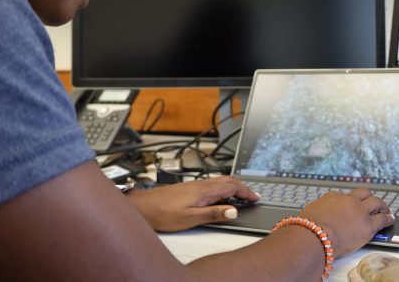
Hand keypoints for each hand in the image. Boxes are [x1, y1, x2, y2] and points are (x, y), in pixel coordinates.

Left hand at [126, 176, 259, 231]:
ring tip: (241, 197)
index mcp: (204, 191)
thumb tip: (233, 211)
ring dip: (233, 187)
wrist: (144, 207)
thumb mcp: (190, 218)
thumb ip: (213, 214)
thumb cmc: (163, 213)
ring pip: (220, 181)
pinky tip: (221, 197)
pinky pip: (212, 184)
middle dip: (243, 187)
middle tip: (252, 197)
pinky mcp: (190, 188)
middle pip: (228, 181)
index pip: (232, 187)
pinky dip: (223, 189)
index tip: (255, 199)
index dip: (246, 192)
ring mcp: (195, 185)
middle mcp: (201, 185)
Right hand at [299, 188, 393, 256]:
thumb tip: (315, 216)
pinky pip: (383, 219)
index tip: (352, 206)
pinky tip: (390, 219)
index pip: (345, 197)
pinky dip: (388, 218)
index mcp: (333, 197)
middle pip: (364, 194)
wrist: (315, 236)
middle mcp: (349, 200)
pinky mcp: (368, 225)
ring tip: (386, 210)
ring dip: (382, 206)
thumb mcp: (310, 213)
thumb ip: (318, 212)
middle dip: (370, 198)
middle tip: (374, 203)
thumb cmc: (307, 228)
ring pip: (376, 202)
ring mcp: (360, 211)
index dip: (350, 202)